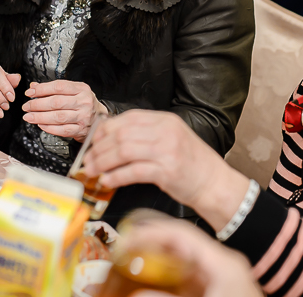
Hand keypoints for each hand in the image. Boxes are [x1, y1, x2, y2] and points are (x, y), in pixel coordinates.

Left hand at [22, 80, 106, 140]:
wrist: (99, 118)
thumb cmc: (84, 103)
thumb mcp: (73, 91)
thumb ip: (54, 88)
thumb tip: (34, 87)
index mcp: (81, 89)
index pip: (59, 86)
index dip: (42, 89)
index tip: (30, 92)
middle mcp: (84, 102)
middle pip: (56, 102)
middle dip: (37, 104)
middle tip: (26, 106)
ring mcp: (83, 116)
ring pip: (58, 117)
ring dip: (40, 117)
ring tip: (29, 116)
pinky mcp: (81, 130)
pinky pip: (62, 130)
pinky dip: (49, 128)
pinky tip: (41, 125)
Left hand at [83, 110, 222, 209]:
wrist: (214, 183)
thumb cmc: (192, 164)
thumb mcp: (172, 139)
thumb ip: (147, 135)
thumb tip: (112, 140)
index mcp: (166, 120)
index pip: (128, 118)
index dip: (106, 130)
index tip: (94, 141)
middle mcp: (166, 132)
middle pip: (122, 134)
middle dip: (99, 148)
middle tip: (87, 159)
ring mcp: (167, 150)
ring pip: (123, 151)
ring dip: (103, 162)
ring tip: (92, 171)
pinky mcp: (167, 171)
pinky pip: (133, 171)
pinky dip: (116, 176)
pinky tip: (107, 181)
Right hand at [121, 218, 262, 296]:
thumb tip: (138, 293)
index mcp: (224, 262)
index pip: (183, 232)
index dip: (153, 230)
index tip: (131, 234)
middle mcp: (225, 266)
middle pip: (182, 243)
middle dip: (153, 243)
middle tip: (128, 247)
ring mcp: (224, 278)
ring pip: (186, 259)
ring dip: (160, 259)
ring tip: (136, 260)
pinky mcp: (221, 288)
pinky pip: (191, 275)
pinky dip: (171, 275)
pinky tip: (156, 282)